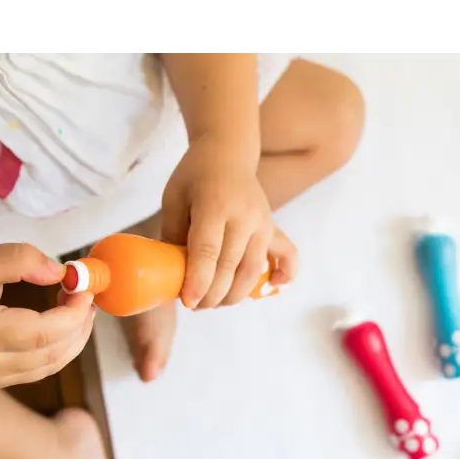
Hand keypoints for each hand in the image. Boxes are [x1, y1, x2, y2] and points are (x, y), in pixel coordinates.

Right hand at [0, 244, 95, 389]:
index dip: (74, 312)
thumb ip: (20, 260)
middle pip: (53, 353)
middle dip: (79, 326)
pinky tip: (60, 327)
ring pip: (48, 366)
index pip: (46, 333)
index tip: (84, 288)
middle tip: (87, 298)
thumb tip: (61, 272)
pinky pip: (35, 371)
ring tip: (78, 310)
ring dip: (72, 339)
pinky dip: (55, 350)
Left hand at [161, 136, 274, 308]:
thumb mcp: (174, 199)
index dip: (198, 280)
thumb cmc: (194, 177)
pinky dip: (285, 274)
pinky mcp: (273, 228)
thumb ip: (174, 235)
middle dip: (211, 294)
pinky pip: (287, 255)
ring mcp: (262, 223)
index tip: (188, 301)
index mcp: (214, 205)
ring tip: (214, 302)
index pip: (207, 251)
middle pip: (230, 267)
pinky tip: (272, 286)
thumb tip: (172, 276)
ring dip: (233, 294)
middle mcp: (243, 216)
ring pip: (253, 270)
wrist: (227, 153)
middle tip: (194, 305)